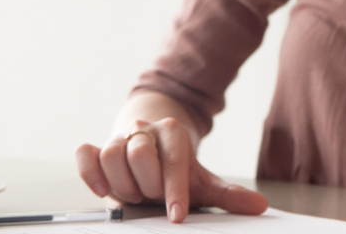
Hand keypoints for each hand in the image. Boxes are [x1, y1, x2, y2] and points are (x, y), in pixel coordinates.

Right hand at [75, 117, 267, 221]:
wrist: (151, 144)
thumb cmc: (176, 168)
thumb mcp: (201, 180)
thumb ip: (228, 195)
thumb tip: (260, 206)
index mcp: (175, 133)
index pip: (175, 161)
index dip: (175, 190)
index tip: (177, 215)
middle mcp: (146, 129)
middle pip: (140, 153)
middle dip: (146, 183)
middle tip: (151, 196)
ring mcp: (119, 136)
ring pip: (112, 154)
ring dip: (121, 183)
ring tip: (134, 195)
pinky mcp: (96, 146)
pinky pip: (85, 154)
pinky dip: (90, 172)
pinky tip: (102, 190)